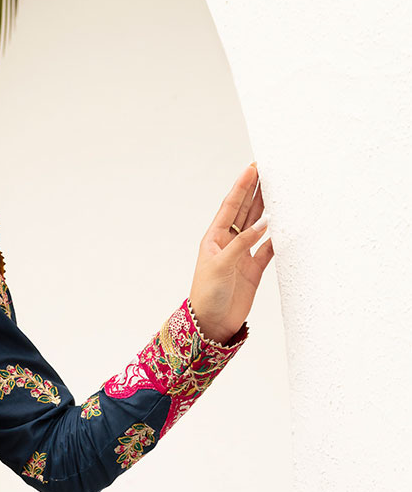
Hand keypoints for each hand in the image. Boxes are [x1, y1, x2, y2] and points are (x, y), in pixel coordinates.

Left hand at [188, 162, 273, 342]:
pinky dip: (276, 236)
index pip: (230, 206)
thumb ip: (242, 243)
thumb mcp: (221, 265)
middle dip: (254, 190)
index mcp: (215, 238)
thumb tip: (262, 223)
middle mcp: (229, 243)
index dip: (241, 187)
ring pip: (257, 225)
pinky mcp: (254, 269)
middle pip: (244, 211)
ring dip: (266, 208)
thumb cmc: (207, 294)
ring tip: (277, 189)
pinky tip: (284, 223)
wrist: (212, 323)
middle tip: (265, 170)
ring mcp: (242, 255)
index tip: (251, 169)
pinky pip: (268, 248)